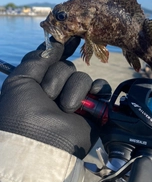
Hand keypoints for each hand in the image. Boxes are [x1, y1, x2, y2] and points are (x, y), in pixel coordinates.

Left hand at [0, 37, 110, 158]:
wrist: (41, 145)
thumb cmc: (23, 113)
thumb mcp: (20, 81)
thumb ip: (36, 58)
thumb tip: (55, 43)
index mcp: (40, 84)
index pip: (53, 61)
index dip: (60, 50)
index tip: (70, 36)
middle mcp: (58, 90)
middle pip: (67, 67)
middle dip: (57, 79)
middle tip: (49, 96)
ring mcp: (77, 99)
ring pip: (83, 78)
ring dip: (73, 91)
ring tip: (65, 108)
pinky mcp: (93, 109)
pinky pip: (102, 89)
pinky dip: (100, 89)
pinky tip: (94, 94)